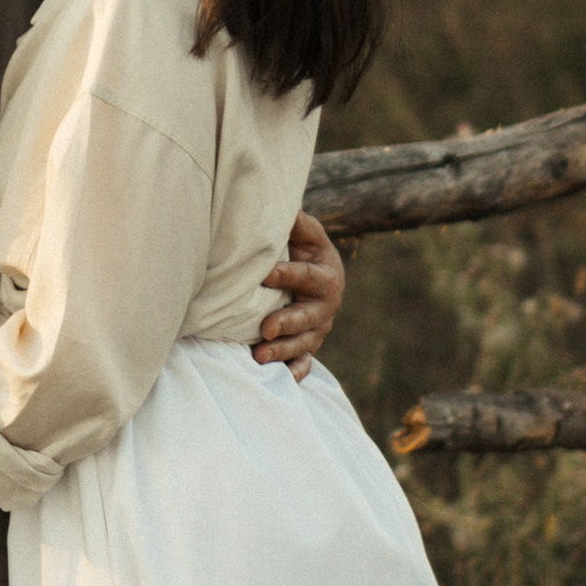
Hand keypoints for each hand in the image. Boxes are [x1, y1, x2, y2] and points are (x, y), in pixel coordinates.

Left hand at [255, 211, 345, 383]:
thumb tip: (285, 203)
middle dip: (286, 322)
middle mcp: (326, 304)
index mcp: (326, 274)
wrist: (312, 272)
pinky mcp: (310, 346)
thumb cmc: (301, 248)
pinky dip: (295, 372)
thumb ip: (296, 222)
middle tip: (265, 327)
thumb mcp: (303, 233)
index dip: (287, 276)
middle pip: (307, 316)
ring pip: (304, 343)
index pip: (306, 276)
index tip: (265, 277)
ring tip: (259, 356)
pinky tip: (283, 381)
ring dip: (283, 351)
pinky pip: (305, 363)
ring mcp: (319, 328)